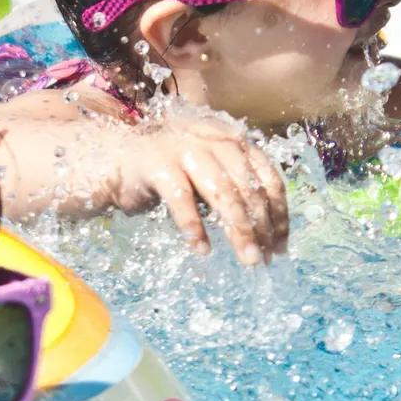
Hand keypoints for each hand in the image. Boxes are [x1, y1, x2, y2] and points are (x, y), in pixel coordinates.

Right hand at [108, 116, 289, 265]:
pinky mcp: (158, 165)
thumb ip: (237, 190)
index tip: (281, 246)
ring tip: (247, 259)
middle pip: (248, 189)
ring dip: (238, 231)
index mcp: (233, 141)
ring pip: (223, 194)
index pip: (268, 178)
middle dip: (262, 228)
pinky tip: (202, 250)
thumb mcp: (211, 174)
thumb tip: (268, 233)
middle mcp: (214, 140)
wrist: (119, 156)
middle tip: (266, 260)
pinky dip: (194, 228)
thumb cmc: (171, 170)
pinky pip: (182, 201)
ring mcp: (185, 150)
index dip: (278, 214)